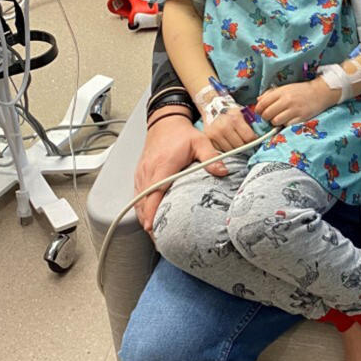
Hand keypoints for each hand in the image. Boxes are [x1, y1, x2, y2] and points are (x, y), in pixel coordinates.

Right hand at [135, 113, 227, 233]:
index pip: (153, 192)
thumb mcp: (200, 142)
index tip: (152, 227)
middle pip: (143, 201)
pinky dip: (141, 207)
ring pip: (138, 200)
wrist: (165, 121)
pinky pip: (137, 194)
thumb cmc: (181, 134)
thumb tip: (223, 171)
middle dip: (148, 221)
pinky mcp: (140, 174)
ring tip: (154, 233)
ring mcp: (142, 173)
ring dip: (144, 216)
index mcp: (162, 166)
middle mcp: (148, 171)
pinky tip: (148, 217)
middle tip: (158, 239)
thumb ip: (211, 157)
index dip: (151, 211)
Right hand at [202, 106, 256, 153]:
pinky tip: (226, 141)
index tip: (253, 139)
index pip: (249, 138)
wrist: (212, 106)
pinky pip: (221, 149)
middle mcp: (224, 127)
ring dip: (234, 148)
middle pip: (240, 146)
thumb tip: (260, 137)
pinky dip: (225, 147)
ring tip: (235, 141)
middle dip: (244, 145)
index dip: (253, 140)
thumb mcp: (242, 113)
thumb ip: (251, 124)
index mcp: (235, 119)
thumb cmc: (229, 111)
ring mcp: (215, 133)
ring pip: (230, 150)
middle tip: (244, 142)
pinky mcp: (208, 138)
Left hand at [256, 79, 336, 127]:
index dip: (258, 110)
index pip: (263, 103)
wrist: (320, 92)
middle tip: (269, 117)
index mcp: (281, 92)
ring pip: (275, 121)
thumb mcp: (285, 88)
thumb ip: (271, 93)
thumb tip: (258, 101)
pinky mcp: (301, 118)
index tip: (259, 112)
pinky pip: (287, 125)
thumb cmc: (301, 90)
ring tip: (279, 119)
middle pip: (267, 114)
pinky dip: (285, 124)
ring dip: (275, 122)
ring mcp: (294, 110)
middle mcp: (287, 100)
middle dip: (266, 117)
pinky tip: (288, 120)